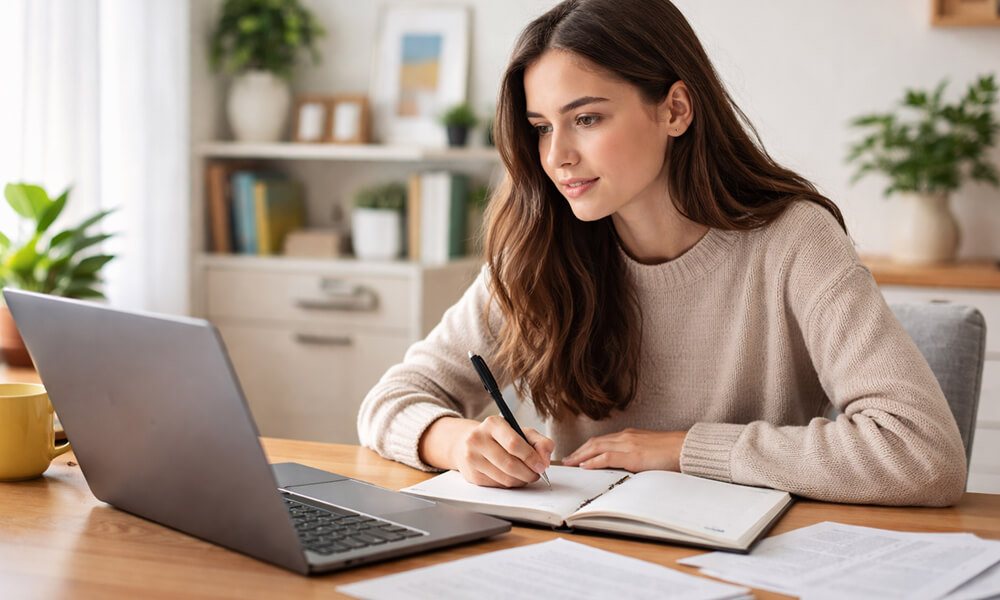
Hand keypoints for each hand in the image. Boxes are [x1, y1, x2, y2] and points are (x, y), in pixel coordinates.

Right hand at [420, 416, 553, 487]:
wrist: (466, 443)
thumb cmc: (498, 437)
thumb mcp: (520, 431)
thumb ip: (539, 442)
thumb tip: (545, 459)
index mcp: (492, 424)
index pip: (514, 444)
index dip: (531, 457)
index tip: (542, 466)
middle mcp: (478, 439)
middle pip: (510, 464)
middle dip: (528, 473)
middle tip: (537, 474)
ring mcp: (472, 458)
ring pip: (504, 478)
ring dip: (521, 481)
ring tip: (526, 475)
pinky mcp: (472, 475)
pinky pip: (498, 485)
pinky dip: (510, 484)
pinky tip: (512, 477)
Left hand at [561, 428, 686, 471]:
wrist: (686, 448)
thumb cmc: (671, 451)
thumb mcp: (649, 451)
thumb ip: (635, 454)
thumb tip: (626, 465)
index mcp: (629, 435)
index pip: (602, 441)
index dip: (587, 448)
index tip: (577, 455)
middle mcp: (625, 437)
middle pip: (595, 442)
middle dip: (579, 451)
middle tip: (566, 460)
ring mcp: (628, 444)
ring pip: (597, 448)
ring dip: (581, 456)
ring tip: (570, 463)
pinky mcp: (632, 455)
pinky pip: (607, 457)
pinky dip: (593, 461)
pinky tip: (585, 466)